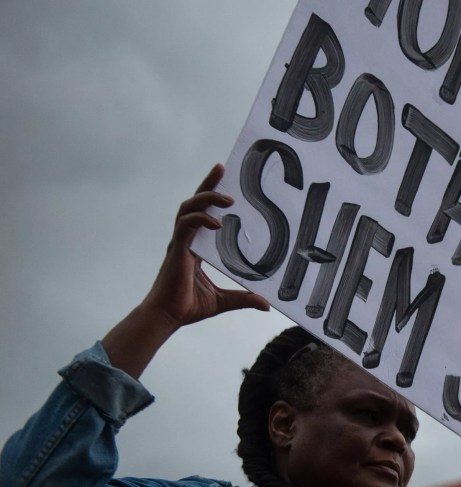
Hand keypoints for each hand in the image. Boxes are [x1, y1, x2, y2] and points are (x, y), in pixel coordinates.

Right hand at [101, 165, 268, 378]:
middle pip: (195, 203)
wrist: (166, 318)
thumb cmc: (188, 307)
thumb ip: (244, 298)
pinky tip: (216, 222)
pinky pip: (186, 226)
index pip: (204, 214)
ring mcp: (179, 243)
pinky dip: (200, 220)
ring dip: (206, 198)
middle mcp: (186, 240)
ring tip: (227, 196)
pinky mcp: (176, 250)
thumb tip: (267, 305)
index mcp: (196, 247)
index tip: (228, 183)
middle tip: (222, 168)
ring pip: (188, 209)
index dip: (212, 197)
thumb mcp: (224, 301)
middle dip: (208, 184)